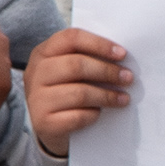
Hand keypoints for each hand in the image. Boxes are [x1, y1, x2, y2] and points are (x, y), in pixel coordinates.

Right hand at [26, 27, 131, 153]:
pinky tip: (100, 113)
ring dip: (107, 96)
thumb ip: (87, 59)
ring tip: (124, 98)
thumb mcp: (69, 71)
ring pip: (80, 93)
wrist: (48, 127)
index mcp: (43, 53)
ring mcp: (37, 99)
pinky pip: (77, 116)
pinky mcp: (44, 123)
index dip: (99, 44)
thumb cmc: (65, 91)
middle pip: (76, 65)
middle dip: (107, 71)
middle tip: (128, 78)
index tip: (122, 54)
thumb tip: (121, 58)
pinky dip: (93, 115)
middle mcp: (36, 73)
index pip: (71, 38)